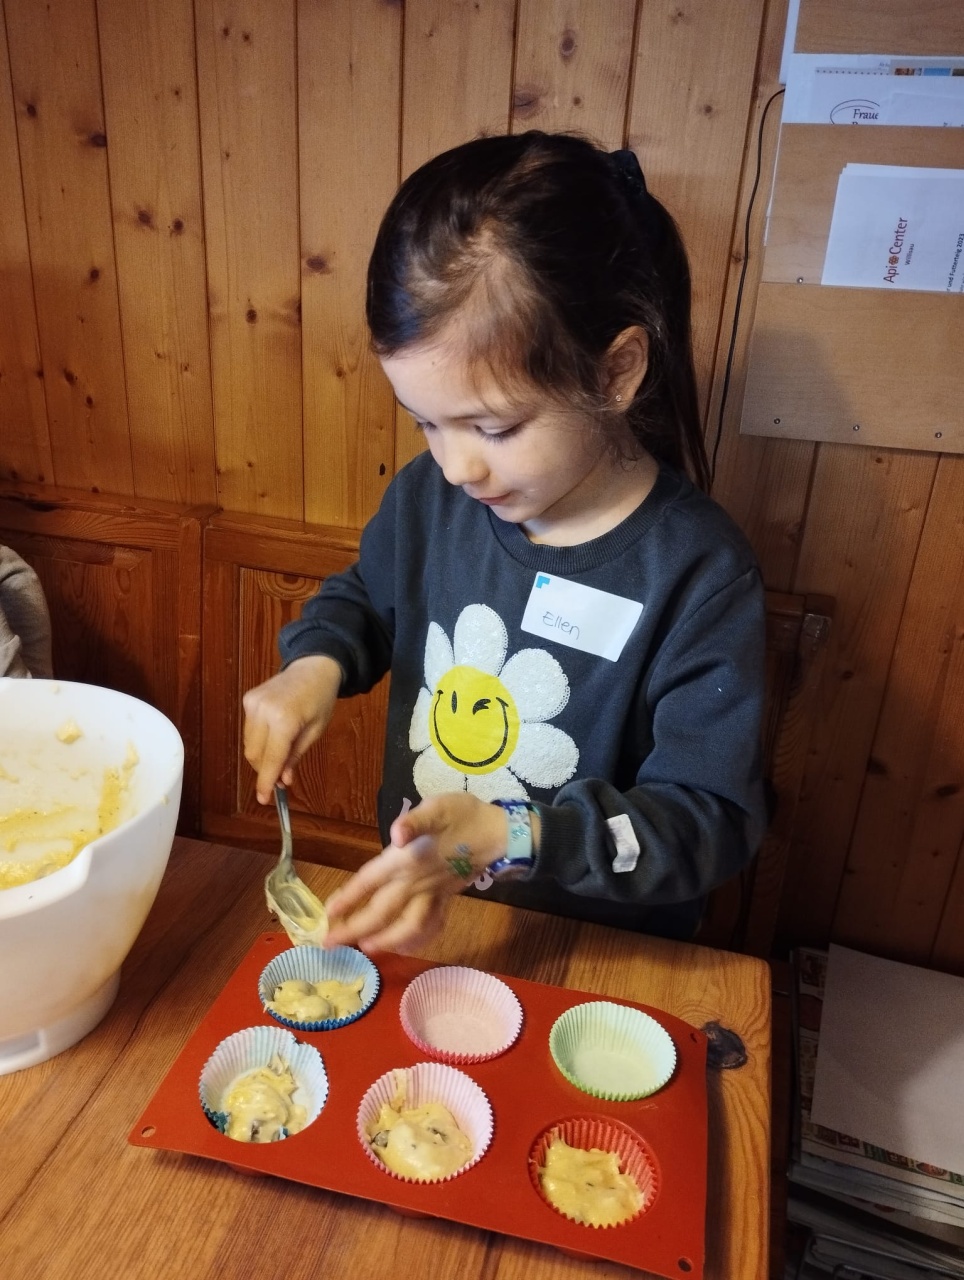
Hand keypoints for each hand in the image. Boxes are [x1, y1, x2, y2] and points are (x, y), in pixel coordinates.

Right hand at [242, 655, 342, 802]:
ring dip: (261, 756)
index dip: (265, 782)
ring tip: (280, 752)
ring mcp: (252, 703)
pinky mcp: (248, 699)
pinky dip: (259, 739)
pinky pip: (248, 730)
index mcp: (284, 720)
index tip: (263, 799)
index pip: (271, 759)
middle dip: (264, 769)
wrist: (313, 667)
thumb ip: (295, 756)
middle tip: (280, 776)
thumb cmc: (320, 700)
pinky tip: (274, 733)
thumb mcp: (315, 731)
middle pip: (254, 755)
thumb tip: (282, 780)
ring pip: (248, 744)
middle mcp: (263, 711)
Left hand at [323, 793, 507, 953]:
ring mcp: (433, 894)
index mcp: (407, 859)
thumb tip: (397, 834)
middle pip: (382, 912)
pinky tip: (404, 943)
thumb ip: (415, 821)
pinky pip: (429, 925)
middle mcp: (417, 882)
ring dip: (384, 940)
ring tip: (365, 947)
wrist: (501, 832)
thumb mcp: (438, 807)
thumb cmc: (464, 814)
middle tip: (330, 944)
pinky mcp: (446, 898)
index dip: (349, 898)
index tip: (328, 914)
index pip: (370, 881)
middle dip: (354, 930)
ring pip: (407, 926)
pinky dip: (415, 938)